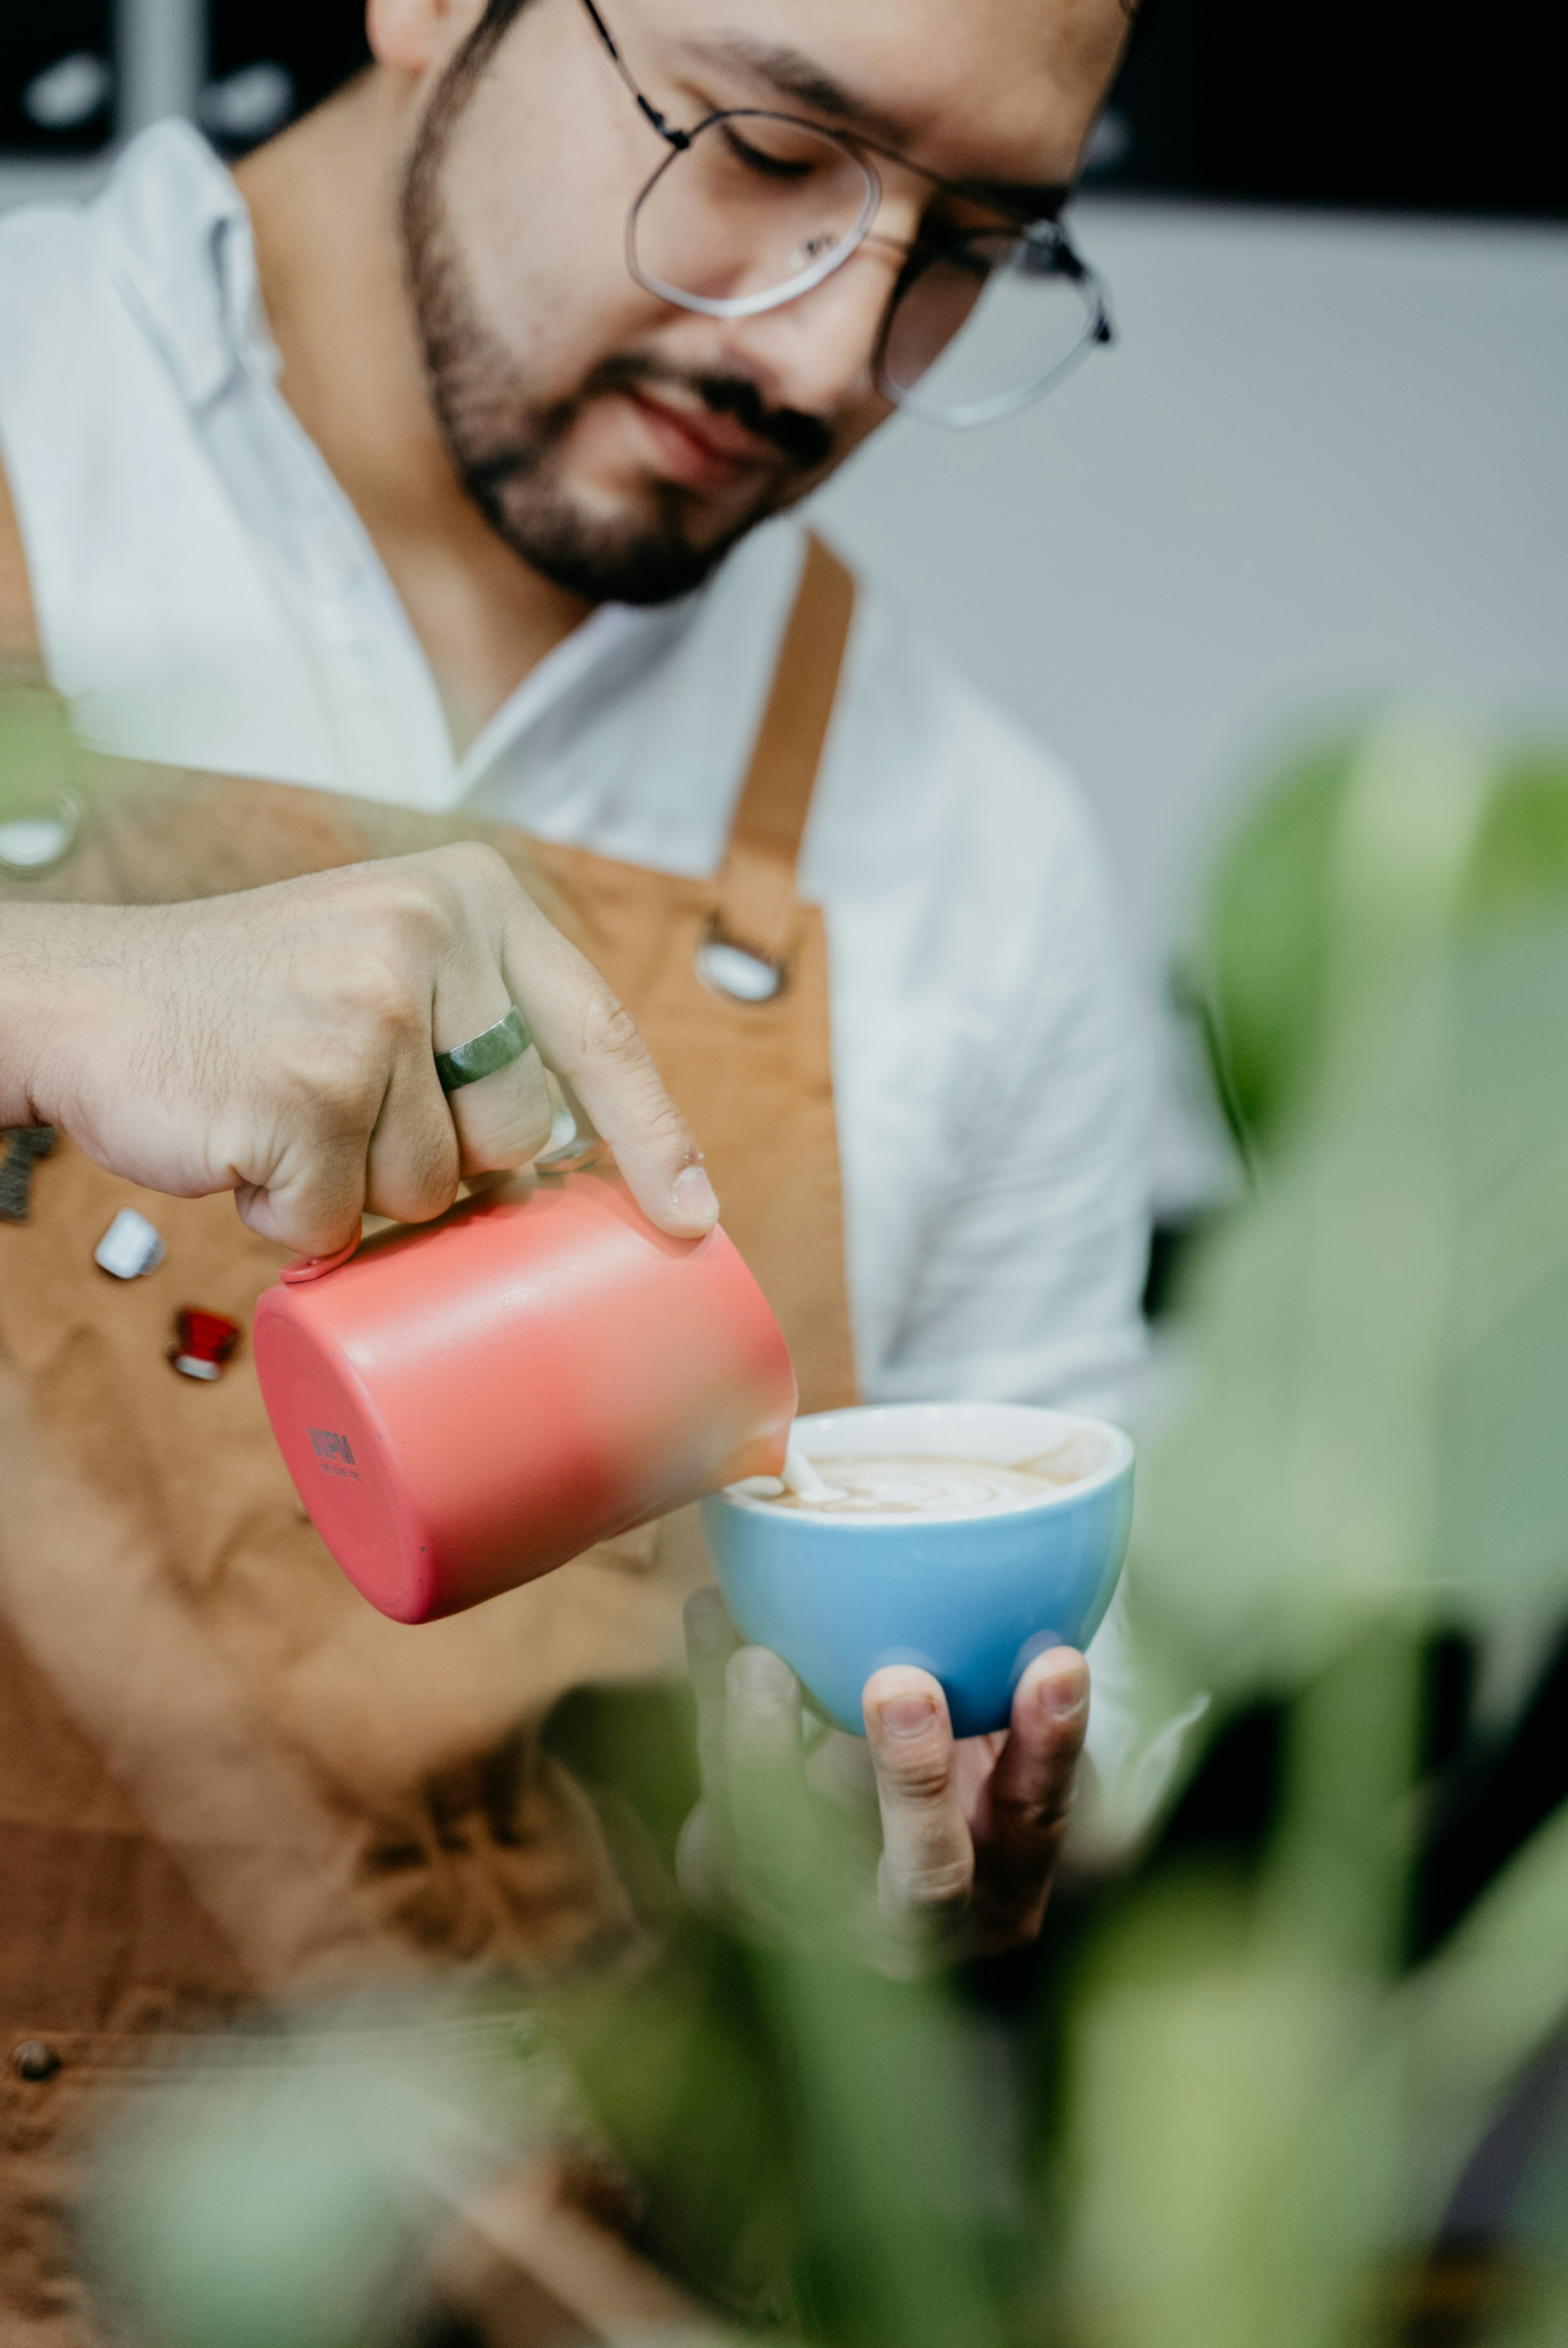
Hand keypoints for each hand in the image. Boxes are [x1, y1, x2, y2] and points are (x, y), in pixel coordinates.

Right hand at [0, 843, 718, 1254]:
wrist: (87, 1000)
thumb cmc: (252, 1002)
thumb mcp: (388, 963)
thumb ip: (483, 1023)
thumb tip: (579, 1164)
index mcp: (471, 898)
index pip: (599, 1032)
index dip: (653, 1137)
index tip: (690, 1220)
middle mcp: (430, 941)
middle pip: (518, 1134)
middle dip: (448, 1160)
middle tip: (352, 1106)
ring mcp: (365, 1016)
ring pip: (429, 1190)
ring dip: (357, 1188)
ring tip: (287, 1111)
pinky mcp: (300, 1097)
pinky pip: (338, 1222)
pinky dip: (290, 1215)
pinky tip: (244, 1144)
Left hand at [677, 1589, 1089, 1974]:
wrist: (834, 1845)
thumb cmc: (946, 1777)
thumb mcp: (996, 1745)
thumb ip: (1012, 1691)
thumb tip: (1044, 1599)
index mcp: (1003, 1893)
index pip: (1037, 1827)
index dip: (1051, 1751)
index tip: (1058, 1664)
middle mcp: (915, 1928)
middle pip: (925, 1880)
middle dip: (915, 1785)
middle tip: (902, 1684)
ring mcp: (812, 1915)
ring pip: (789, 1852)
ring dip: (770, 1751)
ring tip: (763, 1661)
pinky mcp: (726, 1876)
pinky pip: (711, 1797)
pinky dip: (708, 1704)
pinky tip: (713, 1613)